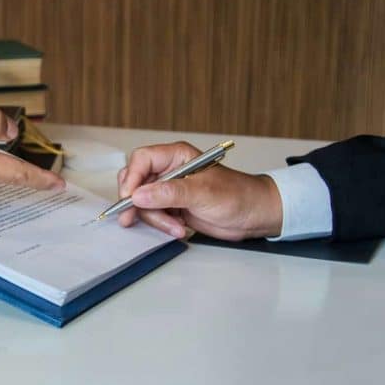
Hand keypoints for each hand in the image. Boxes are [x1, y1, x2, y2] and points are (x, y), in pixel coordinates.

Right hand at [117, 142, 282, 239]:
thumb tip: (138, 195)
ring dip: (154, 218)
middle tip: (132, 218)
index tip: (130, 198)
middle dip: (136, 202)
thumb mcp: (202, 193)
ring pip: (143, 202)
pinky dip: (161, 225)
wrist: (253, 215)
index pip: (142, 160)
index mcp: (176, 156)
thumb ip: (169, 193)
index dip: (132, 178)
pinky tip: (178, 229)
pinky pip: (153, 215)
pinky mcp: (172, 207)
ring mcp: (170, 190)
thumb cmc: (237, 195)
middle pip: (136, 182)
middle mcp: (170, 170)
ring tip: (174, 226)